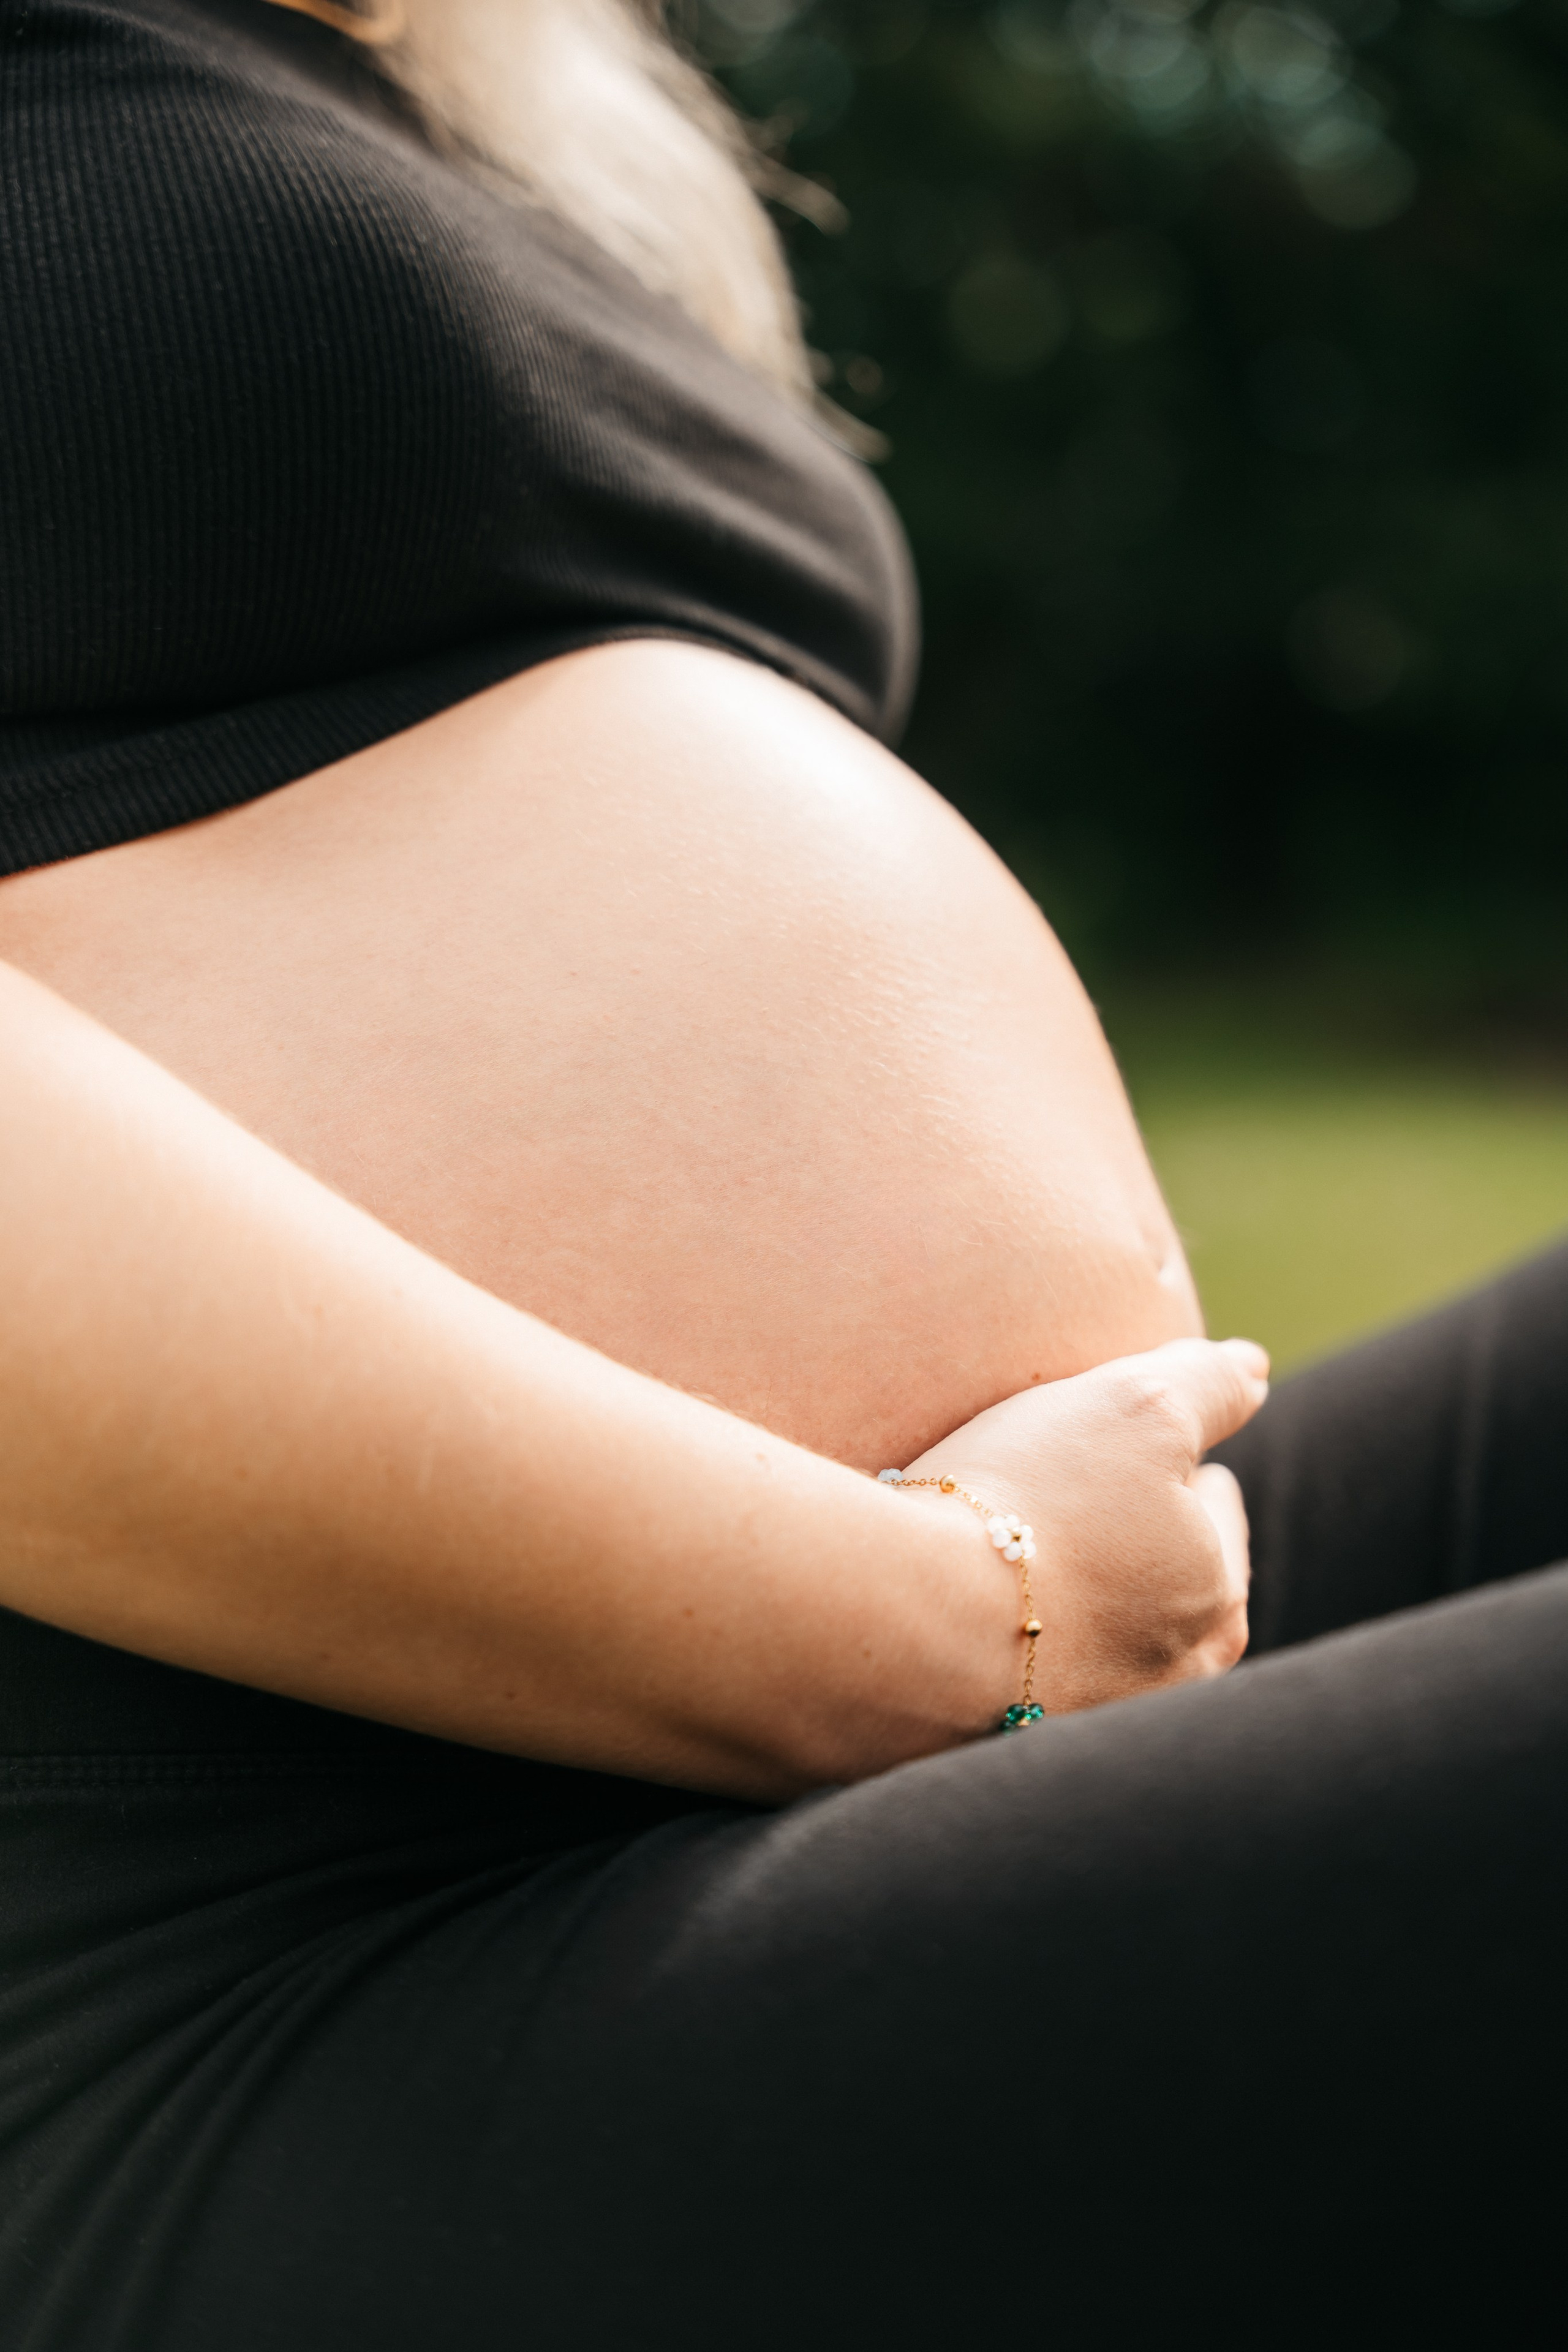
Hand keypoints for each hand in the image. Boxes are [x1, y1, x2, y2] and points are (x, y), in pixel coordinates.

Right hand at [900, 1337, 1268, 1715]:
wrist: (905, 1625)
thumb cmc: (1036, 1506)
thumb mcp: (1138, 1408)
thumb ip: (1208, 1383)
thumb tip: (1254, 1368)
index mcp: (1215, 1608)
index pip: (1217, 1520)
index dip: (1188, 1478)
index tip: (1149, 1458)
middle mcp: (1166, 1687)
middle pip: (1166, 1592)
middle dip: (1140, 1549)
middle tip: (1088, 1502)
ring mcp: (1081, 1726)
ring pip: (1098, 1644)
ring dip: (1076, 1602)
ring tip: (1026, 1556)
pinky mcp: (997, 1747)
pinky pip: (1020, 1679)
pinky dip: (1009, 1641)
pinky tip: (971, 1611)